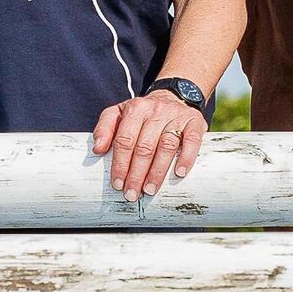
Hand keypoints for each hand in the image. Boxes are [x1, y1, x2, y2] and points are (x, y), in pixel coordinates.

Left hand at [93, 89, 207, 200]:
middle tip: (132, 194)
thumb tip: (97, 149)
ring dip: (158, 171)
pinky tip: (179, 173)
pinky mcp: (195, 122)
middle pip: (144, 147)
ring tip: (149, 190)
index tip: (117, 184)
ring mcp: (176, 117)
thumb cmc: (143, 114)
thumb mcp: (119, 113)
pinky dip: (186, 158)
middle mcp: (155, 111)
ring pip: (166, 146)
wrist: (174, 97)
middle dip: (136, 174)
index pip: (125, 139)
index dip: (120, 164)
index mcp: (135, 109)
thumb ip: (104, 128)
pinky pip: (192, 141)